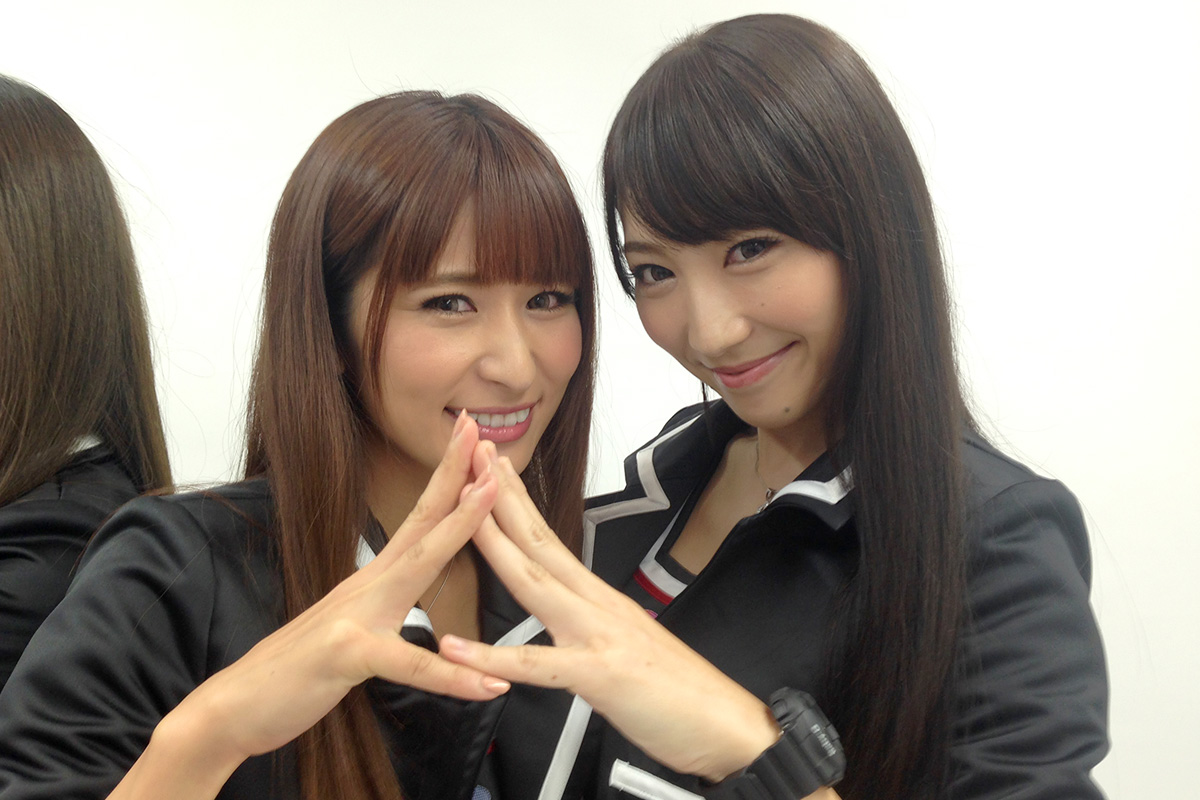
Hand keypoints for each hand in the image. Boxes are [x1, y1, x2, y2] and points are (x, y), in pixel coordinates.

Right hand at [115, 414, 506, 797]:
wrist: (235, 707)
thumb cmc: (298, 669)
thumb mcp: (352, 626)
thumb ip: (382, 601)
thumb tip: (407, 585)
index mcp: (375, 579)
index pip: (420, 518)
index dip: (447, 477)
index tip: (473, 439)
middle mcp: (368, 586)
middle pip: (422, 519)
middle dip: (455, 472)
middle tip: (480, 427)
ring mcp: (354, 616)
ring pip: (417, 564)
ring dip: (459, 527)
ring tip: (493, 495)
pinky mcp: (346, 656)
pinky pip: (407, 663)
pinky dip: (452, 676)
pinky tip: (490, 685)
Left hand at [439, 443, 779, 782]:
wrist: (729, 726)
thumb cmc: (681, 693)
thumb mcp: (626, 647)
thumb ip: (594, 627)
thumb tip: (571, 619)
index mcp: (599, 599)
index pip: (549, 540)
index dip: (517, 501)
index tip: (492, 466)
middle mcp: (597, 605)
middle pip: (539, 542)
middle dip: (501, 496)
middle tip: (473, 451)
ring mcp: (598, 635)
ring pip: (536, 583)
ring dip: (494, 544)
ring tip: (459, 511)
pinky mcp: (599, 676)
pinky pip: (535, 666)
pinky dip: (491, 656)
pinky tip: (454, 647)